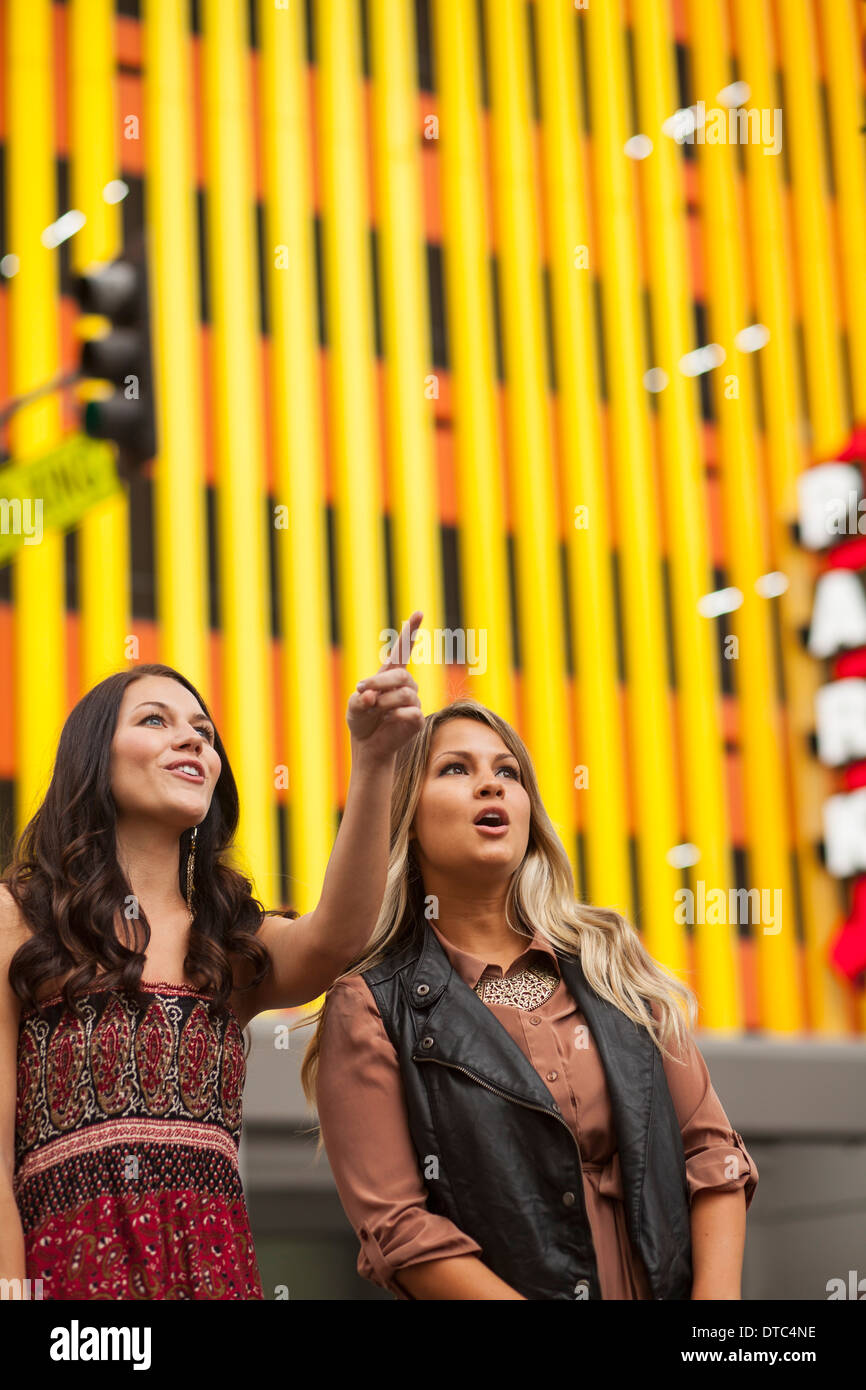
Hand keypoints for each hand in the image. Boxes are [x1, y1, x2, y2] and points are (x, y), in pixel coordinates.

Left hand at [346, 610, 424, 758]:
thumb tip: (372, 697)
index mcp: (390, 675)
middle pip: (400, 675)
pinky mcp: (417, 719)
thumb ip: (360, 699)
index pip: (402, 650)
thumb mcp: (353, 706)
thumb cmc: (361, 720)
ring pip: (404, 694)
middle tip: (362, 690)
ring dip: (383, 702)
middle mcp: (405, 684)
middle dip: (379, 682)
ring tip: (373, 711)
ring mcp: (413, 701)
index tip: (418, 613)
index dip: (410, 631)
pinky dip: (394, 716)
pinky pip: (410, 713)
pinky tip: (388, 721)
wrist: (368, 745)